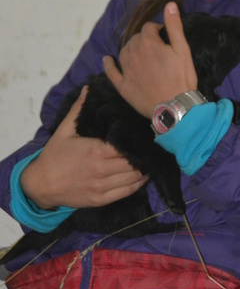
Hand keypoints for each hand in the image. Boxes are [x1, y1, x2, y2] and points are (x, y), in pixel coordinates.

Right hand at [20, 89, 147, 209]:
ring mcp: (102, 186)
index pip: (127, 146)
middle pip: (134, 162)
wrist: (40, 184)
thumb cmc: (54, 155)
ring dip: (144, 169)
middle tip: (150, 148)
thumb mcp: (64, 130)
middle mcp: (102, 169)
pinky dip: (138, 184)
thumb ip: (78, 109)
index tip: (145, 135)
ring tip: (149, 161)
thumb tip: (88, 88)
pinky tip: (143, 176)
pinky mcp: (100, 200)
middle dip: (143, 155)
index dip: (138, 142)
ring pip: (134, 178)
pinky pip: (127, 192)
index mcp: (96, 150)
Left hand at [103, 2, 197, 117]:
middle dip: (145, 39)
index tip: (164, 36)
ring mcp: (126, 70)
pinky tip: (107, 60)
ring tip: (140, 52)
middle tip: (157, 47)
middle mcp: (133, 53)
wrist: (174, 107)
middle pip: (135, 39)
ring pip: (124, 52)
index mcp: (148, 43)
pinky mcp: (123, 86)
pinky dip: (109, 64)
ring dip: (131, 48)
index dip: (157, 30)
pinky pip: (112, 72)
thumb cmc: (182, 78)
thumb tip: (169, 4)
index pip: (148, 28)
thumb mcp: (183, 50)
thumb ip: (174, 26)